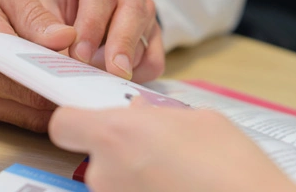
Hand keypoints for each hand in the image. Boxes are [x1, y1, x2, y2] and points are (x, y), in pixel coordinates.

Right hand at [0, 0, 74, 131]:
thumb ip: (35, 13)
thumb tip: (66, 38)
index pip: (26, 63)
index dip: (59, 70)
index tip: (84, 69)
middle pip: (29, 94)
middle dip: (62, 89)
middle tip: (88, 81)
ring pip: (27, 113)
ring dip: (54, 104)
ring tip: (76, 87)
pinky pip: (17, 118)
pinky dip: (39, 111)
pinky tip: (55, 94)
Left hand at [36, 0, 164, 82]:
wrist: (70, 19)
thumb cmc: (53, 12)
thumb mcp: (38, 11)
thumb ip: (41, 25)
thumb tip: (63, 45)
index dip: (92, 25)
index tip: (80, 55)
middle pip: (133, 8)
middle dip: (121, 44)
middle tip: (110, 72)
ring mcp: (144, 6)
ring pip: (146, 32)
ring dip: (126, 60)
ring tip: (102, 77)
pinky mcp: (153, 35)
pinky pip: (154, 58)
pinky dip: (138, 73)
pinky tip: (115, 79)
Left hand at [48, 99, 295, 191]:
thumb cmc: (231, 167)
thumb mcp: (200, 120)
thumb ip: (158, 114)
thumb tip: (139, 112)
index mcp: (116, 134)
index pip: (64, 124)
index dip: (78, 122)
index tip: (97, 123)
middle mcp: (105, 173)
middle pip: (95, 157)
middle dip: (122, 153)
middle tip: (160, 150)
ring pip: (114, 182)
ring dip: (136, 177)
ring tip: (177, 175)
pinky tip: (177, 188)